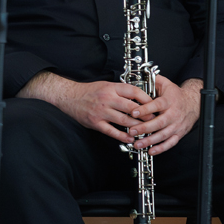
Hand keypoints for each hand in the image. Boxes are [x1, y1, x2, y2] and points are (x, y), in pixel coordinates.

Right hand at [18, 72, 151, 139]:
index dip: (146, 99)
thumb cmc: (90, 91)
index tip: (155, 105)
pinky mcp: (95, 123)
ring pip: (124, 120)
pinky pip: (111, 131)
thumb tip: (141, 96)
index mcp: (112, 88)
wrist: (69, 96)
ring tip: (146, 131)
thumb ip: (122, 91)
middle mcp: (107, 99)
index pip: (134, 92)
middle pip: (131, 107)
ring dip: (136, 127)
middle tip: (155, 120)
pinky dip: (122, 136)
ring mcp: (101, 112)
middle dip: (145, 115)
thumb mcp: (107, 85)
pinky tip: (130, 139)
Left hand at [127, 75, 202, 154]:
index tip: (133, 112)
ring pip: (163, 134)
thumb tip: (141, 75)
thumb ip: (154, 80)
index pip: (156, 105)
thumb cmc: (176, 95)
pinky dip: (161, 148)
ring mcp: (177, 125)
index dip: (145, 109)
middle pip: (159, 123)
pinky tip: (151, 150)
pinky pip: (170, 142)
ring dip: (150, 141)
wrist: (193, 103)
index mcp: (168, 101)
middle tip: (132, 131)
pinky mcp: (179, 133)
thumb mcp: (166, 84)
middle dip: (145, 128)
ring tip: (138, 144)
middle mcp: (173, 114)